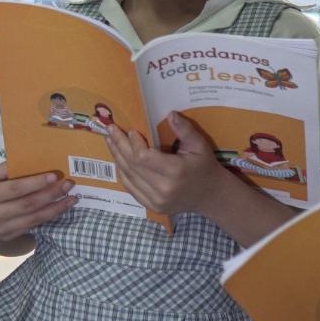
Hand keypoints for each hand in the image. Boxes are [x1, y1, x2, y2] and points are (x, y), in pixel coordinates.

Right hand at [0, 163, 74, 242]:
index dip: (36, 183)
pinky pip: (33, 226)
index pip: (16, 189)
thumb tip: (32, 159)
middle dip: (51, 194)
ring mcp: (3, 228)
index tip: (54, 176)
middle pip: (28, 204)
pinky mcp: (10, 236)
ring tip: (72, 198)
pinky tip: (60, 208)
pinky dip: (49, 217)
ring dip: (56, 208)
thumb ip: (6, 169)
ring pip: (34, 218)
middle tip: (69, 184)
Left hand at [104, 111, 231, 217]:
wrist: (210, 195)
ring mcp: (156, 200)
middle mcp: (163, 188)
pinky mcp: (152, 206)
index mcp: (175, 172)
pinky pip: (131, 188)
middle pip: (132, 165)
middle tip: (110, 130)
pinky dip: (123, 172)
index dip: (133, 143)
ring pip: (129, 176)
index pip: (143, 157)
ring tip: (110, 141)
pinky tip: (118, 159)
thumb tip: (170, 114)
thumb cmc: (204, 166)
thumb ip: (185, 129)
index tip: (130, 130)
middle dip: (119, 145)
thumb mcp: (200, 145)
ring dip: (117, 157)